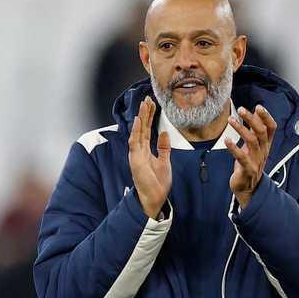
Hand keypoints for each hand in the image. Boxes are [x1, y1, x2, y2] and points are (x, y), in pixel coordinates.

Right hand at [128, 97, 171, 218]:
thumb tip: (164, 133)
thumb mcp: (164, 161)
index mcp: (145, 150)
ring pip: (137, 132)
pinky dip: (136, 131)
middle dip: (144, 113)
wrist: (154, 198)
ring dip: (140, 118)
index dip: (149, 116)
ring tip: (143, 105)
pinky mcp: (135, 160)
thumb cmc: (157, 183)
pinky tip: (138, 120)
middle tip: (147, 99)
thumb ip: (163, 147)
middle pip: (141, 128)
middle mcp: (138, 150)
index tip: (152, 104)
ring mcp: (135, 154)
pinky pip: (134, 143)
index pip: (146, 129)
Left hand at [225, 105, 275, 208]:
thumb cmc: (249, 164)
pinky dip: (234, 147)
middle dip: (252, 119)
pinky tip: (227, 140)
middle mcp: (263, 151)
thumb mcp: (254, 146)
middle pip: (261, 131)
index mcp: (266, 145)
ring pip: (252, 141)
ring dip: (241, 128)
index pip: (272, 128)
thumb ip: (256, 130)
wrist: (247, 188)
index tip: (258, 106)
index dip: (267, 117)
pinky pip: (242, 157)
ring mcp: (256, 160)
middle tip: (241, 109)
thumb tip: (257, 112)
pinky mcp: (248, 169)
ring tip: (230, 120)